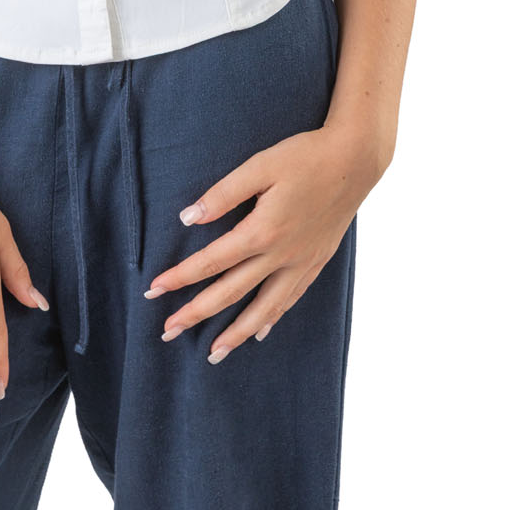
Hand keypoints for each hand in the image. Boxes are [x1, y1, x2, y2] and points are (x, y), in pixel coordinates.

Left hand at [144, 123, 382, 362]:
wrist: (355, 161)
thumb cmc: (304, 157)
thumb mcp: (260, 166)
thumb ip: (223, 194)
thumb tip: (188, 218)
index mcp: (261, 232)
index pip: (210, 262)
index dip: (180, 278)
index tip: (153, 290)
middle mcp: (280, 256)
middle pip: (230, 293)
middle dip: (196, 314)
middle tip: (167, 333)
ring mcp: (301, 263)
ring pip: (263, 309)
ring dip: (235, 334)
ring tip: (213, 353)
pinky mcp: (316, 262)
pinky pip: (290, 299)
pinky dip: (271, 318)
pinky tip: (260, 331)